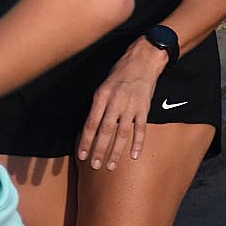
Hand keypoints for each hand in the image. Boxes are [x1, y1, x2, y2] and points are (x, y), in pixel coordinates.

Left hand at [76, 39, 167, 170]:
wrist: (143, 60)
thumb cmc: (120, 74)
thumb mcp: (103, 86)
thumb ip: (98, 106)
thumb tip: (91, 129)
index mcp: (101, 96)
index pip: (91, 124)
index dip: (85, 141)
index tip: (82, 156)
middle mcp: (115, 101)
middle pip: (105, 131)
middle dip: (99, 150)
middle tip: (95, 166)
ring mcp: (131, 105)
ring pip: (122, 133)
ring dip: (116, 151)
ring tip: (111, 166)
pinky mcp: (144, 108)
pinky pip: (140, 129)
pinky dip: (138, 143)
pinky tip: (134, 155)